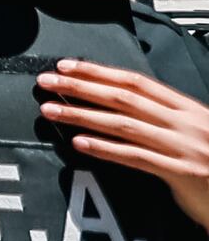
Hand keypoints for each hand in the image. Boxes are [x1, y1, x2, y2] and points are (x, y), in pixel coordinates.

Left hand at [43, 58, 208, 231]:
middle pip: (125, 97)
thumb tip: (120, 106)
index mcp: (189, 109)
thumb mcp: (195, 134)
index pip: (138, 81)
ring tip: (50, 111)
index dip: (99, 71)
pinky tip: (79, 143)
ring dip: (82, 116)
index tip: (67, 66)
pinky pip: (137, 157)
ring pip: (125, 124)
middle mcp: (188, 123)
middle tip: (46, 82)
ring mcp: (186, 147)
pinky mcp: (183, 173)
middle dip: (81, 87)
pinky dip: (105, 148)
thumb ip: (165, 120)